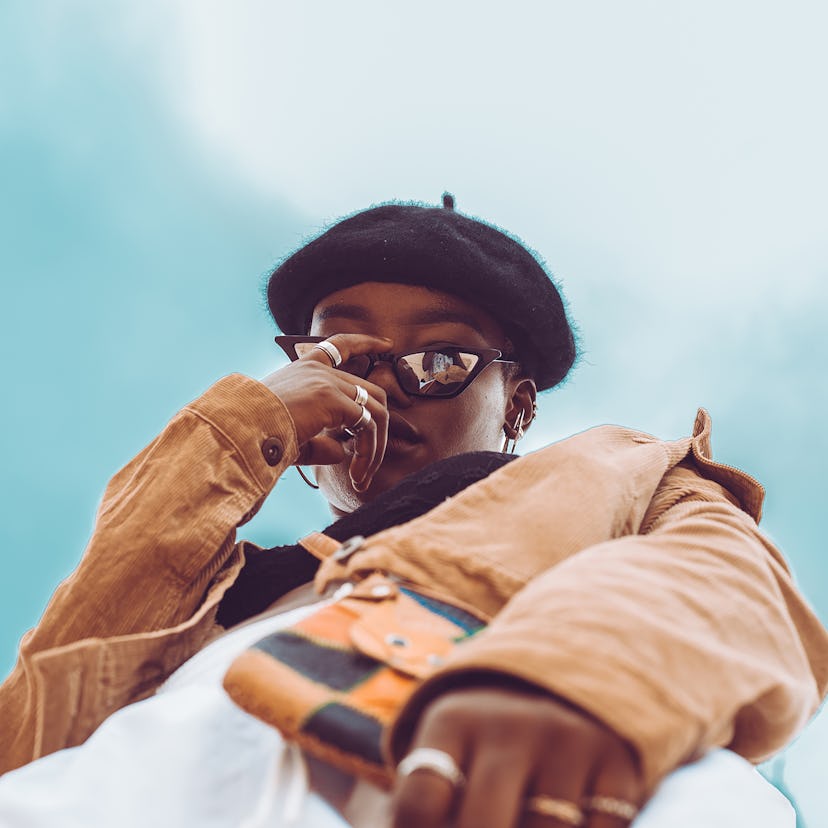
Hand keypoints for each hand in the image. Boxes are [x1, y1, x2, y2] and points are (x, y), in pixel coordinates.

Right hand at [261, 334, 391, 491]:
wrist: (237, 433)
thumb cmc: (255, 438)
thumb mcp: (291, 437)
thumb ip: (318, 442)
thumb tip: (342, 451)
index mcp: (303, 370)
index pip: (339, 347)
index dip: (366, 343)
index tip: (387, 345)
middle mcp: (318, 371)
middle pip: (370, 392)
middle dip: (378, 428)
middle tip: (369, 463)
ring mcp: (328, 382)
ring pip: (375, 411)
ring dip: (375, 448)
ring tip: (362, 477)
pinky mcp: (333, 399)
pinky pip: (367, 426)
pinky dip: (369, 453)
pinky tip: (357, 474)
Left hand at [391, 686, 643, 827]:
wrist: (563, 682)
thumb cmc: (487, 746)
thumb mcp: (451, 756)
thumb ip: (433, 807)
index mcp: (454, 722)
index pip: (421, 802)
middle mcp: (509, 726)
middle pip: (482, 824)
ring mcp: (566, 742)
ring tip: (522, 818)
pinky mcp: (616, 763)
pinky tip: (566, 823)